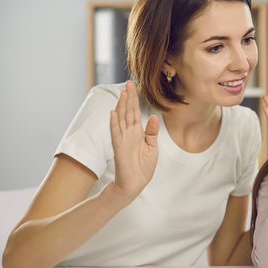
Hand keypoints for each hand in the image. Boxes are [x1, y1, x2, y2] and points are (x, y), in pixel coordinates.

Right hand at [109, 80, 158, 200]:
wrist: (135, 184)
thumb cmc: (142, 167)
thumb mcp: (152, 148)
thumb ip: (151, 132)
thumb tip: (153, 116)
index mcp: (137, 132)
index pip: (135, 112)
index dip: (135, 99)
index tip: (134, 85)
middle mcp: (129, 134)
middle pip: (128, 112)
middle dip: (128, 97)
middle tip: (129, 82)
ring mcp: (123, 140)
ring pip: (121, 120)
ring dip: (121, 106)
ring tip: (122, 93)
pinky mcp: (119, 148)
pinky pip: (116, 134)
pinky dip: (114, 124)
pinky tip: (113, 113)